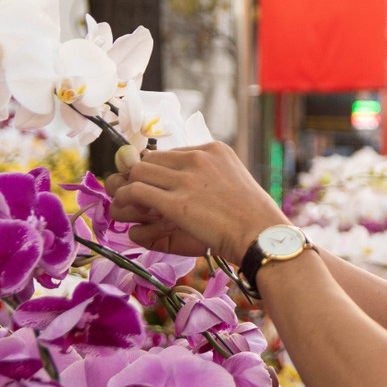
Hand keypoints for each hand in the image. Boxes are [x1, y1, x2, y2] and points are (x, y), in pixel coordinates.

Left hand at [106, 141, 290, 263]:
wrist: (262, 236)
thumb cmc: (252, 217)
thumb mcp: (232, 183)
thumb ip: (205, 177)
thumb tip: (176, 186)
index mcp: (214, 150)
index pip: (169, 153)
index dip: (158, 172)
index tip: (156, 188)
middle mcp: (198, 158)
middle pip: (149, 159)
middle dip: (139, 178)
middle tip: (138, 199)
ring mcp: (187, 179)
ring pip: (137, 172)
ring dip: (127, 189)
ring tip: (128, 205)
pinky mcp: (177, 202)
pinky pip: (134, 191)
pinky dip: (124, 199)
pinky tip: (126, 211)